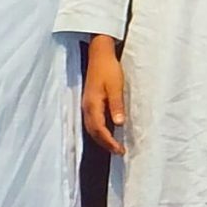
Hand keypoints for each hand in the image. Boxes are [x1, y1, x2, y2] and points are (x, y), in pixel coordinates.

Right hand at [83, 36, 127, 154]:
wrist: (99, 54)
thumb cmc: (108, 69)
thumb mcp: (116, 87)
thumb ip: (116, 106)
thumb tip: (119, 124)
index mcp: (93, 105)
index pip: (100, 130)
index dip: (109, 142)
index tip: (120, 150)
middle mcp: (87, 107)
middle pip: (93, 132)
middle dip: (105, 144)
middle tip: (119, 152)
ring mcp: (87, 105)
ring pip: (91, 128)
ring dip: (102, 139)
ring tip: (114, 146)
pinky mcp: (89, 102)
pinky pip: (92, 121)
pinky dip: (99, 130)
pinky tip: (108, 131)